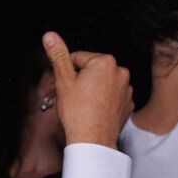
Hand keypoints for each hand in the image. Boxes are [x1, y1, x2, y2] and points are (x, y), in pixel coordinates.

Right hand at [42, 31, 132, 147]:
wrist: (93, 141)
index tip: (62, 85)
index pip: (78, 58)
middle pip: (92, 70)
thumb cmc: (78, 113)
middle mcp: (120, 71)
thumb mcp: (63, 81)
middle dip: (80, 80)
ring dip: (92, 90)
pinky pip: (112, 96)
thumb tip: (50, 36)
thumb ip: (58, 56)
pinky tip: (93, 112)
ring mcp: (127, 88)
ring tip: (82, 106)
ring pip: (102, 83)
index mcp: (104, 61)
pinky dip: (102, 101)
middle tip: (70, 97)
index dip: (66, 72)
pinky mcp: (128, 103)